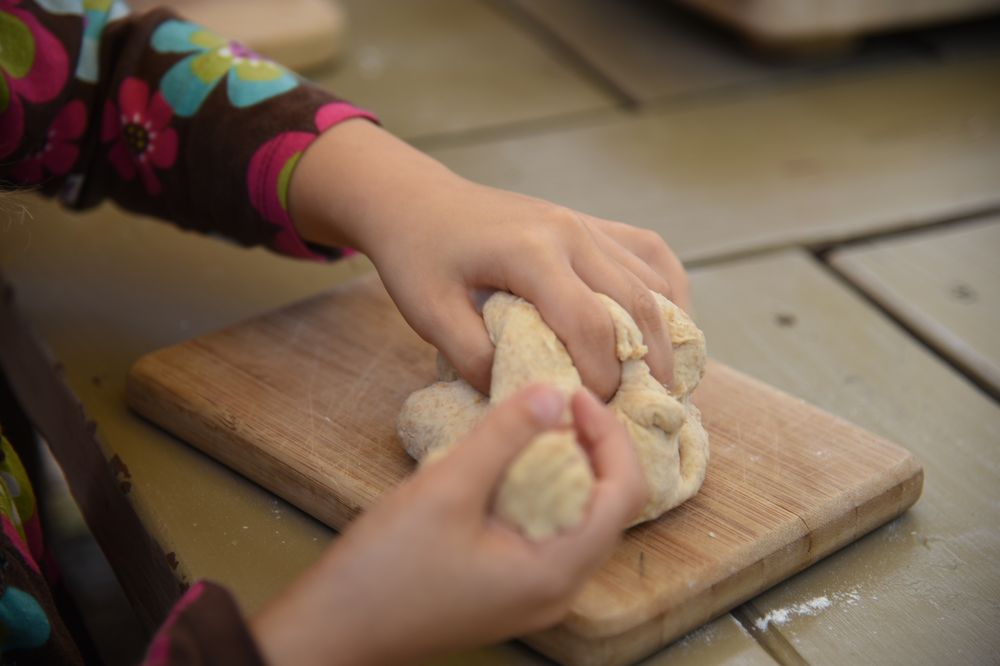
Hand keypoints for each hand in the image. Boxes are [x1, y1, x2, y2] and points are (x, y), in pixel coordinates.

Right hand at [251, 385, 646, 665]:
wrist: (332, 629)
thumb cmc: (384, 571)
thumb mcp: (446, 489)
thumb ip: (505, 436)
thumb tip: (555, 391)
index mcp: (556, 573)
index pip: (624, 494)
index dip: (610, 436)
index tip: (573, 395)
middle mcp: (558, 589)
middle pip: (608, 505)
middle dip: (593, 446)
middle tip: (557, 402)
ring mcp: (535, 592)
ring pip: (580, 516)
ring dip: (568, 465)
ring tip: (535, 424)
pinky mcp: (511, 586)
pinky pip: (550, 529)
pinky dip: (543, 488)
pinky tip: (510, 462)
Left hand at [289, 121, 689, 398]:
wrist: (419, 201)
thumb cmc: (419, 256)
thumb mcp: (428, 314)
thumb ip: (473, 359)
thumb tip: (527, 396)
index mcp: (531, 254)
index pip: (590, 324)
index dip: (602, 375)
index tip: (594, 409)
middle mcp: (571, 232)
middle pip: (637, 304)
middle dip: (650, 362)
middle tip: (652, 407)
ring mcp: (586, 223)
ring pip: (652, 279)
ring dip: (668, 331)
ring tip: (666, 378)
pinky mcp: (590, 222)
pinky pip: (650, 252)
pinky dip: (668, 289)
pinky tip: (669, 323)